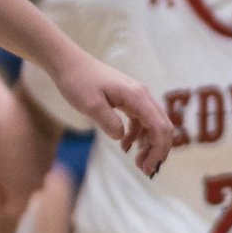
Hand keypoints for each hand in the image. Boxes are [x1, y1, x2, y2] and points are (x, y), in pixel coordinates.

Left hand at [41, 40, 173, 177]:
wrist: (69, 63)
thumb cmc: (78, 81)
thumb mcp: (90, 105)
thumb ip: (109, 123)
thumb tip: (121, 138)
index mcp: (137, 97)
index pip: (159, 127)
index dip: (159, 150)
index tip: (149, 168)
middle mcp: (142, 96)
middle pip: (162, 127)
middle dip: (158, 150)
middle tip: (145, 169)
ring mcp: (136, 98)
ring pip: (153, 125)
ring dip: (149, 145)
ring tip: (137, 162)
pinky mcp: (128, 100)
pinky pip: (141, 121)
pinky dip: (138, 136)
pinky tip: (125, 146)